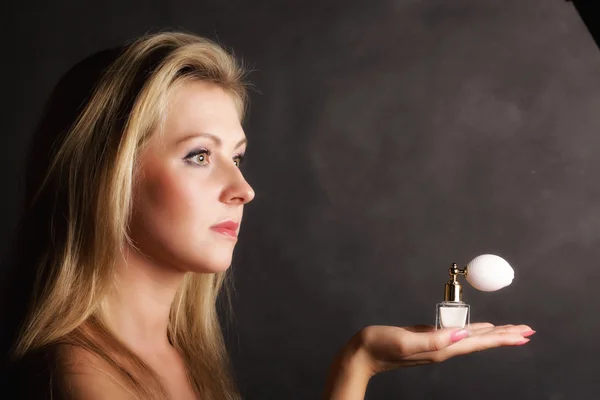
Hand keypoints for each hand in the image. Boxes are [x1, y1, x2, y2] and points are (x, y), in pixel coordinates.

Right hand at [323, 323, 534, 398]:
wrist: (361, 354)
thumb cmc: (379, 345)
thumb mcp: (405, 340)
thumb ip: (434, 339)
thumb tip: (463, 333)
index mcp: (441, 349)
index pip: (478, 343)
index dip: (502, 338)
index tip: (523, 334)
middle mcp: (443, 349)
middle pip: (480, 342)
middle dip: (505, 336)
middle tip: (527, 331)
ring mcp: (436, 345)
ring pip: (471, 338)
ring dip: (492, 333)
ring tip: (509, 330)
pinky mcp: (428, 338)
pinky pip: (458, 334)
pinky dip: (473, 330)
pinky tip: (476, 328)